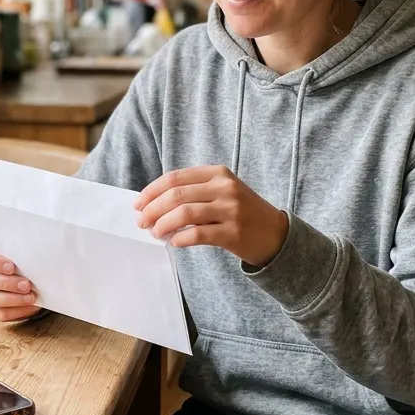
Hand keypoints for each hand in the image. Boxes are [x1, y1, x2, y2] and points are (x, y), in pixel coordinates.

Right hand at [0, 244, 40, 321]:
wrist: (26, 278)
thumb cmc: (22, 262)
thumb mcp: (22, 253)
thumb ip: (24, 252)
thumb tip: (37, 253)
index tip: (11, 267)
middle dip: (7, 283)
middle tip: (26, 285)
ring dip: (13, 299)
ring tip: (31, 297)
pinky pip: (0, 314)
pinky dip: (17, 311)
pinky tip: (30, 306)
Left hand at [134, 165, 288, 267]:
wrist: (277, 234)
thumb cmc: (242, 213)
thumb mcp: (222, 191)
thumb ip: (194, 191)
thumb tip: (152, 203)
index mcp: (218, 173)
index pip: (175, 177)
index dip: (152, 191)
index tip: (138, 204)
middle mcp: (225, 188)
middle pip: (176, 194)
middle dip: (152, 209)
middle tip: (142, 222)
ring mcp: (231, 210)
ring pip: (185, 213)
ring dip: (163, 224)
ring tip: (155, 233)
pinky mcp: (234, 233)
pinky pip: (198, 234)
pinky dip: (180, 238)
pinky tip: (174, 242)